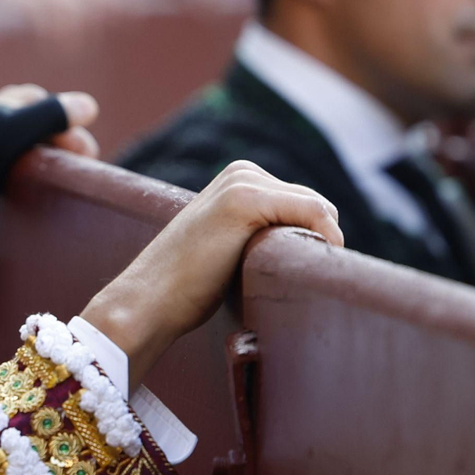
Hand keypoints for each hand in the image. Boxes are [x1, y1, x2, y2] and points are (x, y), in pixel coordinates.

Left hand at [0, 88, 95, 234]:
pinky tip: (23, 186)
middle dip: (59, 140)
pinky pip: (5, 164)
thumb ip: (50, 116)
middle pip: (34, 123)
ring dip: (42, 156)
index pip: (46, 104)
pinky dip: (23, 170)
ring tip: (56, 176)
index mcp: (3, 106)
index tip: (85, 152)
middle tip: (76, 164)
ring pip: (20, 144)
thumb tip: (89, 105)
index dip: (69, 123)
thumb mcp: (12, 133)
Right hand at [81, 161, 342, 391]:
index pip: (303, 204)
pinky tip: (312, 264)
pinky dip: (325, 238)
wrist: (149, 301)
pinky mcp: (244, 200)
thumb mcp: (226, 248)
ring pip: (318, 208)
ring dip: (315, 244)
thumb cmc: (186, 287)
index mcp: (237, 179)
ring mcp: (241, 183)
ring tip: (285, 277)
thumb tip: (308, 248)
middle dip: (313, 240)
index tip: (298, 273)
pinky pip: (314, 212)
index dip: (310, 239)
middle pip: (315, 205)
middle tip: (289, 279)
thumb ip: (255, 235)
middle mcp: (241, 173)